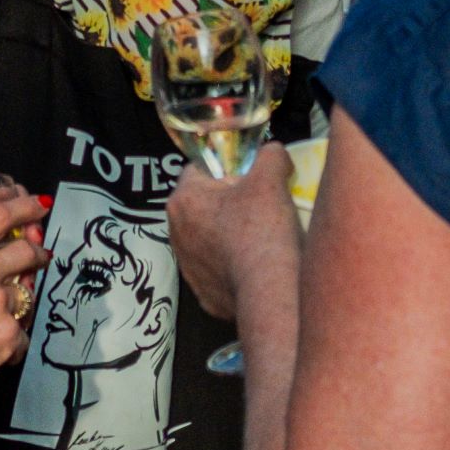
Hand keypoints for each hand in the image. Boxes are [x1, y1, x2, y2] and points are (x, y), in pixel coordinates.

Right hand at [0, 192, 45, 424]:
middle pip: (26, 250)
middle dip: (38, 253)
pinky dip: (13, 341)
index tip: (37, 206)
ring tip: (1, 316)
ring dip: (20, 302)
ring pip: (27, 293)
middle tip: (40, 256)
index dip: (24, 207)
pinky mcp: (9, 332)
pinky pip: (23, 331)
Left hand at [168, 139, 296, 323]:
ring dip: (229, 235)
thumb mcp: (271, 177)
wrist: (269, 290)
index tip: (250, 179)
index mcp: (183, 200)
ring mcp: (188, 269)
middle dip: (228, 203)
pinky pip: (219, 271)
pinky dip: (235, 266)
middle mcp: (175, 235)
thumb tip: (273, 153)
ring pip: (210, 239)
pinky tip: (256, 265)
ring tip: (260, 238)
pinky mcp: (203, 296)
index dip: (227, 169)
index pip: (199, 170)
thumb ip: (270, 155)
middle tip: (260, 207)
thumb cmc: (262, 229)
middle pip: (204, 205)